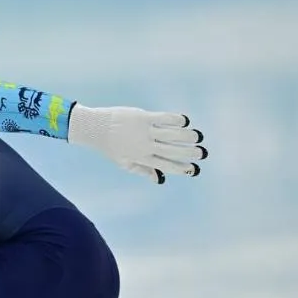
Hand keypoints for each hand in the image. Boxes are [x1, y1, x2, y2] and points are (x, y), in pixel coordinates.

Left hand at [67, 103, 207, 183]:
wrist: (95, 128)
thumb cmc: (111, 146)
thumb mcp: (125, 163)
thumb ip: (143, 170)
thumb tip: (160, 180)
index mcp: (141, 158)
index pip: (166, 165)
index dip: (181, 168)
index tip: (194, 170)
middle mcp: (145, 146)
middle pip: (172, 151)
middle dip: (189, 153)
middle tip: (202, 153)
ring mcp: (145, 131)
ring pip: (172, 134)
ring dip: (187, 136)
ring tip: (198, 137)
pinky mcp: (143, 117)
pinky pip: (164, 118)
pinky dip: (176, 119)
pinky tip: (185, 121)